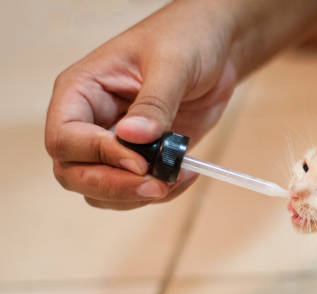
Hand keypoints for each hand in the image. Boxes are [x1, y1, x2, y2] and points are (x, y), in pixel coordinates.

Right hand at [45, 0, 235, 209]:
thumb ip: (154, 101)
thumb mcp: (172, 63)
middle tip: (158, 186)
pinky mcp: (142, 159)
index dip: (97, 155)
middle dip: (115, 186)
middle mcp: (90, 122)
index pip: (65, 138)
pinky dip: (158, 192)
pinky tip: (184, 175)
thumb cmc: (185, 40)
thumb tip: (133, 136)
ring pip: (102, 190)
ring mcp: (115, 144)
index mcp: (82, 92)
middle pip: (75, 173)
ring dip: (138, 195)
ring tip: (177, 177)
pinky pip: (135, 190)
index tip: (140, 161)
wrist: (216, 52)